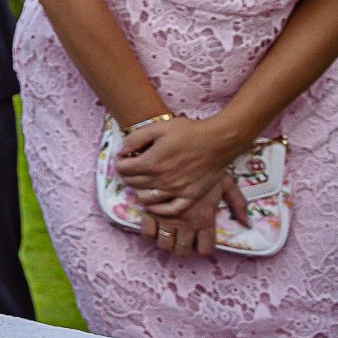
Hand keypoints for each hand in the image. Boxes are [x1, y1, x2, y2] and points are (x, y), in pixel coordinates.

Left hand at [114, 112, 244, 211]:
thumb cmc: (188, 132)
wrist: (218, 142)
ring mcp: (176, 191)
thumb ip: (135, 139)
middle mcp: (161, 180)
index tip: (124, 156)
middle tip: (132, 167)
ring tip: (143, 180)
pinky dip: (158, 208)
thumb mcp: (157, 128)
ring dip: (139, 190)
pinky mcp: (190, 197)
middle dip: (127, 174)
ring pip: (146, 198)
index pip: (123, 169)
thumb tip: (122, 151)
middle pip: (132, 183)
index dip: (120, 161)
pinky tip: (154, 201)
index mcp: (151, 163)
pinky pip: (169, 209)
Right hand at [140, 169, 247, 258]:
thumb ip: (238, 204)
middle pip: (182, 250)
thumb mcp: (226, 183)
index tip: (199, 241)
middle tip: (181, 237)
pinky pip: (146, 232)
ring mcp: (167, 218)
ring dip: (166, 240)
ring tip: (167, 231)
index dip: (202, 248)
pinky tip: (152, 221)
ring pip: (164, 244)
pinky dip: (149, 230)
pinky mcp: (150, 210)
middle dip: (181, 247)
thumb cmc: (205, 166)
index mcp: (205, 219)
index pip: (205, 249)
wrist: (180, 152)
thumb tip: (247, 224)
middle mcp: (186, 223)